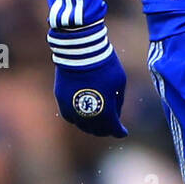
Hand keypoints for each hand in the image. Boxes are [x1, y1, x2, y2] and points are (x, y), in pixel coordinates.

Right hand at [48, 21, 127, 137]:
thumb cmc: (105, 65)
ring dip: (91, 127)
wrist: (81, 51)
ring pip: (82, 126)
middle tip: (111, 129)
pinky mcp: (61, 100)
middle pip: (97, 130)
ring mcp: (72, 108)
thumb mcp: (119, 83)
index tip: (123, 132)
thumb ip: (117, 102)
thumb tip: (114, 114)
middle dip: (106, 130)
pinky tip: (83, 117)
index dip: (120, 132)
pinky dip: (78, 119)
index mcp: (104, 111)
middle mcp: (87, 114)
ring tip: (97, 124)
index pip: (113, 129)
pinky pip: (70, 117)